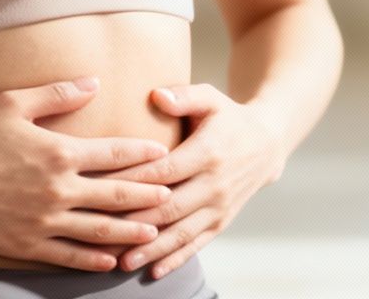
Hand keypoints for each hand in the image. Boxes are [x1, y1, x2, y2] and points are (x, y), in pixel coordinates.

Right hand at [0, 76, 174, 270]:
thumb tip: (94, 82)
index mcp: (59, 153)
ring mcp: (43, 221)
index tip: (163, 154)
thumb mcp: (12, 104)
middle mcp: (58, 189)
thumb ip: (57, 94)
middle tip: (173, 195)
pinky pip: (67, 256)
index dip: (142, 154)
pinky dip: (91, 261)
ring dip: (129, 231)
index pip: (113, 154)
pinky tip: (108, 263)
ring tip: (154, 232)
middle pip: (116, 194)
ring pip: (98, 230)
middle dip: (148, 195)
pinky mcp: (25, 244)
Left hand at [97, 83, 287, 278]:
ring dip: (151, 250)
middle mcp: (215, 184)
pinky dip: (175, 259)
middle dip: (134, 223)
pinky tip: (153, 272)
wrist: (268, 144)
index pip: (163, 172)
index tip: (101, 189)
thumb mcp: (211, 98)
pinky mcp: (222, 221)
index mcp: (208, 152)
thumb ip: (184, 96)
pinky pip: (197, 244)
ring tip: (122, 262)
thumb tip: (156, 95)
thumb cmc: (228, 117)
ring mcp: (219, 206)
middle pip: (168, 208)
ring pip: (181, 232)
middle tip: (100, 233)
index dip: (132, 182)